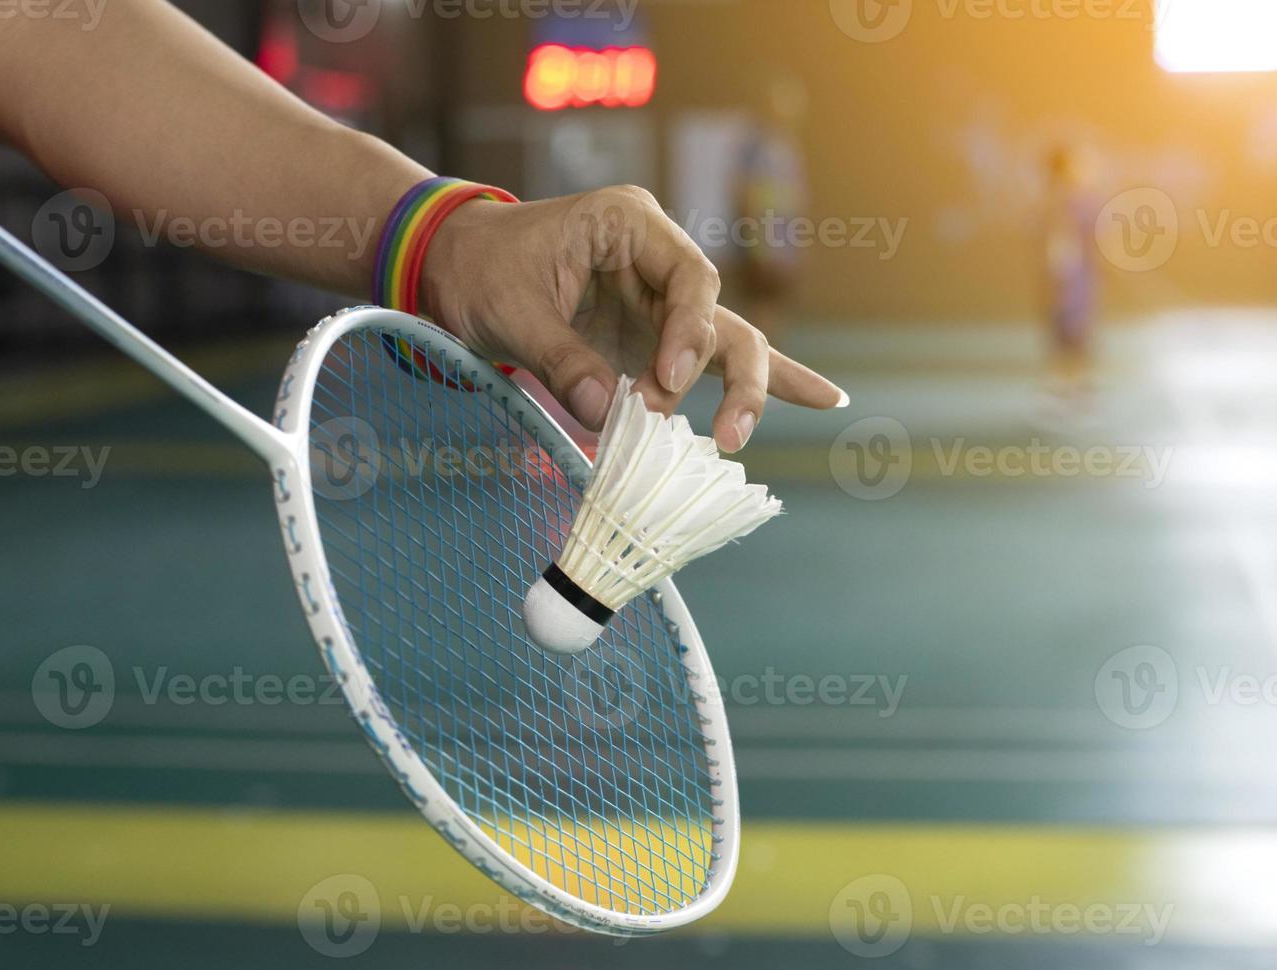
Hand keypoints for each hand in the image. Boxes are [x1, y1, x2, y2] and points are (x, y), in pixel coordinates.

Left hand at [421, 184, 847, 452]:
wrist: (454, 268)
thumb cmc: (481, 271)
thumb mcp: (511, 312)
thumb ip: (562, 361)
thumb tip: (611, 416)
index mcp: (631, 226)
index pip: (692, 278)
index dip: (690, 334)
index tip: (668, 383)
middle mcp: (659, 261)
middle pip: (723, 316)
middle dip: (734, 378)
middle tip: (727, 435)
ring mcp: (661, 302)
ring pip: (728, 343)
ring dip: (747, 392)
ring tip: (780, 420)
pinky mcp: (653, 339)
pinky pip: (712, 361)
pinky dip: (760, 383)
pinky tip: (822, 398)